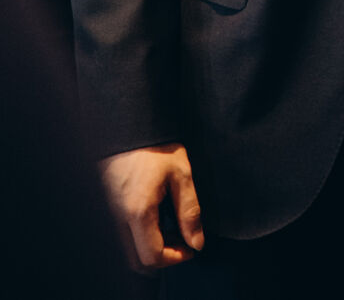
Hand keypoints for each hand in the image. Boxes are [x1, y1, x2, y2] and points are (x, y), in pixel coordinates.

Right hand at [101, 144, 202, 269]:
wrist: (129, 123)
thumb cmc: (156, 145)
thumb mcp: (181, 174)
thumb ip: (190, 211)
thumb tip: (197, 242)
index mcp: (138, 211)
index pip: (152, 256)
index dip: (175, 258)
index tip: (190, 247)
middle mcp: (117, 217)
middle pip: (136, 260)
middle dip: (162, 257)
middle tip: (182, 239)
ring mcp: (107, 213)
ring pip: (126, 249)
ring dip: (149, 247)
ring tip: (170, 227)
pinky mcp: (105, 207)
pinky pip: (120, 234)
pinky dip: (138, 236)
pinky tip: (154, 217)